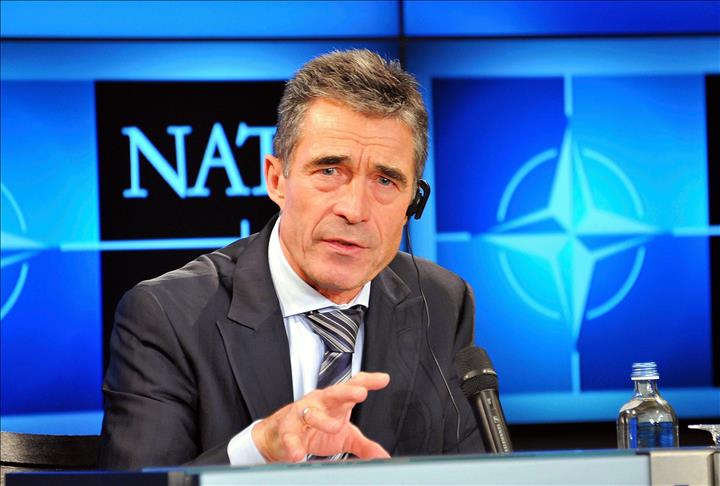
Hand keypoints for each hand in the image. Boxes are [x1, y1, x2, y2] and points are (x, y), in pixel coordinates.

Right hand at [251, 371, 390, 462]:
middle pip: (334, 393)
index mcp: (335, 402)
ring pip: (311, 413)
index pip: (352, 386)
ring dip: (323, 420)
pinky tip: (297, 453)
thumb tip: (382, 456)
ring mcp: (301, 414)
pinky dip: (293, 445)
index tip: (383, 379)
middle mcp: (319, 403)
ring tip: (336, 427)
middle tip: (361, 392)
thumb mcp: (343, 437)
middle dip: (347, 391)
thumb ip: (364, 445)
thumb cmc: (314, 430)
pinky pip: (290, 436)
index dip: (368, 381)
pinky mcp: (286, 430)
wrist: (280, 437)